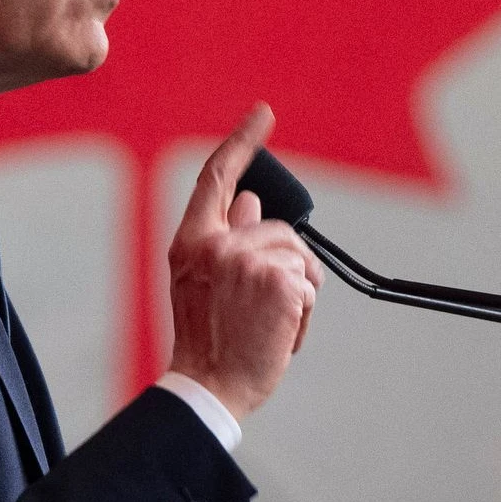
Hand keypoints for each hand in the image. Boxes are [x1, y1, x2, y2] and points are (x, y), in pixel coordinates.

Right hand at [164, 103, 321, 420]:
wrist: (209, 387)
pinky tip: (280, 334)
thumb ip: (224, 237)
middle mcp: (215, 244)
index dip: (241, 142)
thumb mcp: (204, 281)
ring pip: (298, 256)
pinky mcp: (278, 281)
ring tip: (270, 324)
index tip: (262, 114)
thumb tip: (250, 199)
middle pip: (276, 229)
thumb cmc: (208, 339)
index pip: (217, 177)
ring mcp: (246, 261)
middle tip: (266, 308)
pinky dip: (305, 312)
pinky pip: (310, 284)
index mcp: (191, 241)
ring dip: (297, 291)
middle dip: (286, 264)